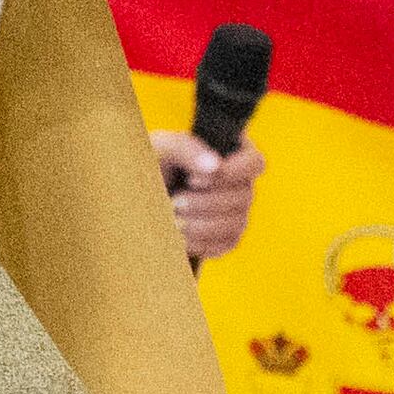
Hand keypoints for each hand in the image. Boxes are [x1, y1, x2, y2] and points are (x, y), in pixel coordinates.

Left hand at [155, 130, 260, 261]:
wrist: (138, 197)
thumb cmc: (151, 165)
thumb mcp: (161, 148)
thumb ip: (186, 148)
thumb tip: (215, 166)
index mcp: (230, 153)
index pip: (255, 163)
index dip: (233, 172)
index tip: (196, 179)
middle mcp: (238, 183)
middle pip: (245, 197)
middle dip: (205, 203)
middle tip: (175, 202)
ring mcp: (235, 212)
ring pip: (236, 224)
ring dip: (201, 225)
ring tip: (173, 220)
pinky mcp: (226, 238)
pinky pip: (226, 245)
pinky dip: (200, 242)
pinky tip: (179, 236)